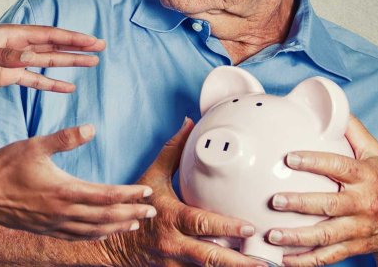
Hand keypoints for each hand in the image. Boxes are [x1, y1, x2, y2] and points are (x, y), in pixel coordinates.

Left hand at [0, 24, 105, 92]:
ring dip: (70, 63)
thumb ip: (4, 55)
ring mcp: (15, 62)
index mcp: (13, 36)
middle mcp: (18, 46)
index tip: (92, 40)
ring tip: (92, 63)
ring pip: (49, 62)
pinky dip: (52, 84)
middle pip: (55, 46)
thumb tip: (29, 57)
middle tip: (101, 48)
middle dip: (78, 47)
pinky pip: (35, 81)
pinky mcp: (9, 77)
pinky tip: (68, 87)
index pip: (49, 36)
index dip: (72, 38)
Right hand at [0, 124, 156, 240]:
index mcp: (64, 191)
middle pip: (106, 217)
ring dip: (117, 227)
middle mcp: (63, 212)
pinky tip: (103, 232)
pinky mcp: (46, 230)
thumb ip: (65, 138)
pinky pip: (77, 237)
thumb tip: (92, 128)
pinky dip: (96, 236)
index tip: (147, 192)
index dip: (129, 195)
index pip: (106, 195)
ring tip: (135, 223)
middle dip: (132, 214)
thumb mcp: (35, 145)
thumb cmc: (6, 166)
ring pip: (94, 230)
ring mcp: (54, 224)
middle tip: (152, 212)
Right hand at [103, 119, 265, 266]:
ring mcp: (174, 262)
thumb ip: (173, 151)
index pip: (201, 222)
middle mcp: (174, 242)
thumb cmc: (136, 207)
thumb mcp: (151, 177)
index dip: (226, 227)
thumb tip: (189, 124)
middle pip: (209, 255)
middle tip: (264, 259)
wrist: (113, 245)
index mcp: (171, 217)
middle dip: (238, 260)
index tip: (250, 228)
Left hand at [266, 115, 377, 265]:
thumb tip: (331, 105)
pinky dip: (306, 260)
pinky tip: (284, 258)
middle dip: (301, 203)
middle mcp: (363, 203)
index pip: (339, 167)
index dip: (315, 162)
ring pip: (327, 235)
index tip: (290, 158)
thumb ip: (353, 131)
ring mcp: (359, 228)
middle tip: (275, 200)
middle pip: (330, 204)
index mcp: (366, 176)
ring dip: (298, 237)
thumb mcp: (376, 153)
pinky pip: (328, 256)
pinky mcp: (354, 247)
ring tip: (273, 234)